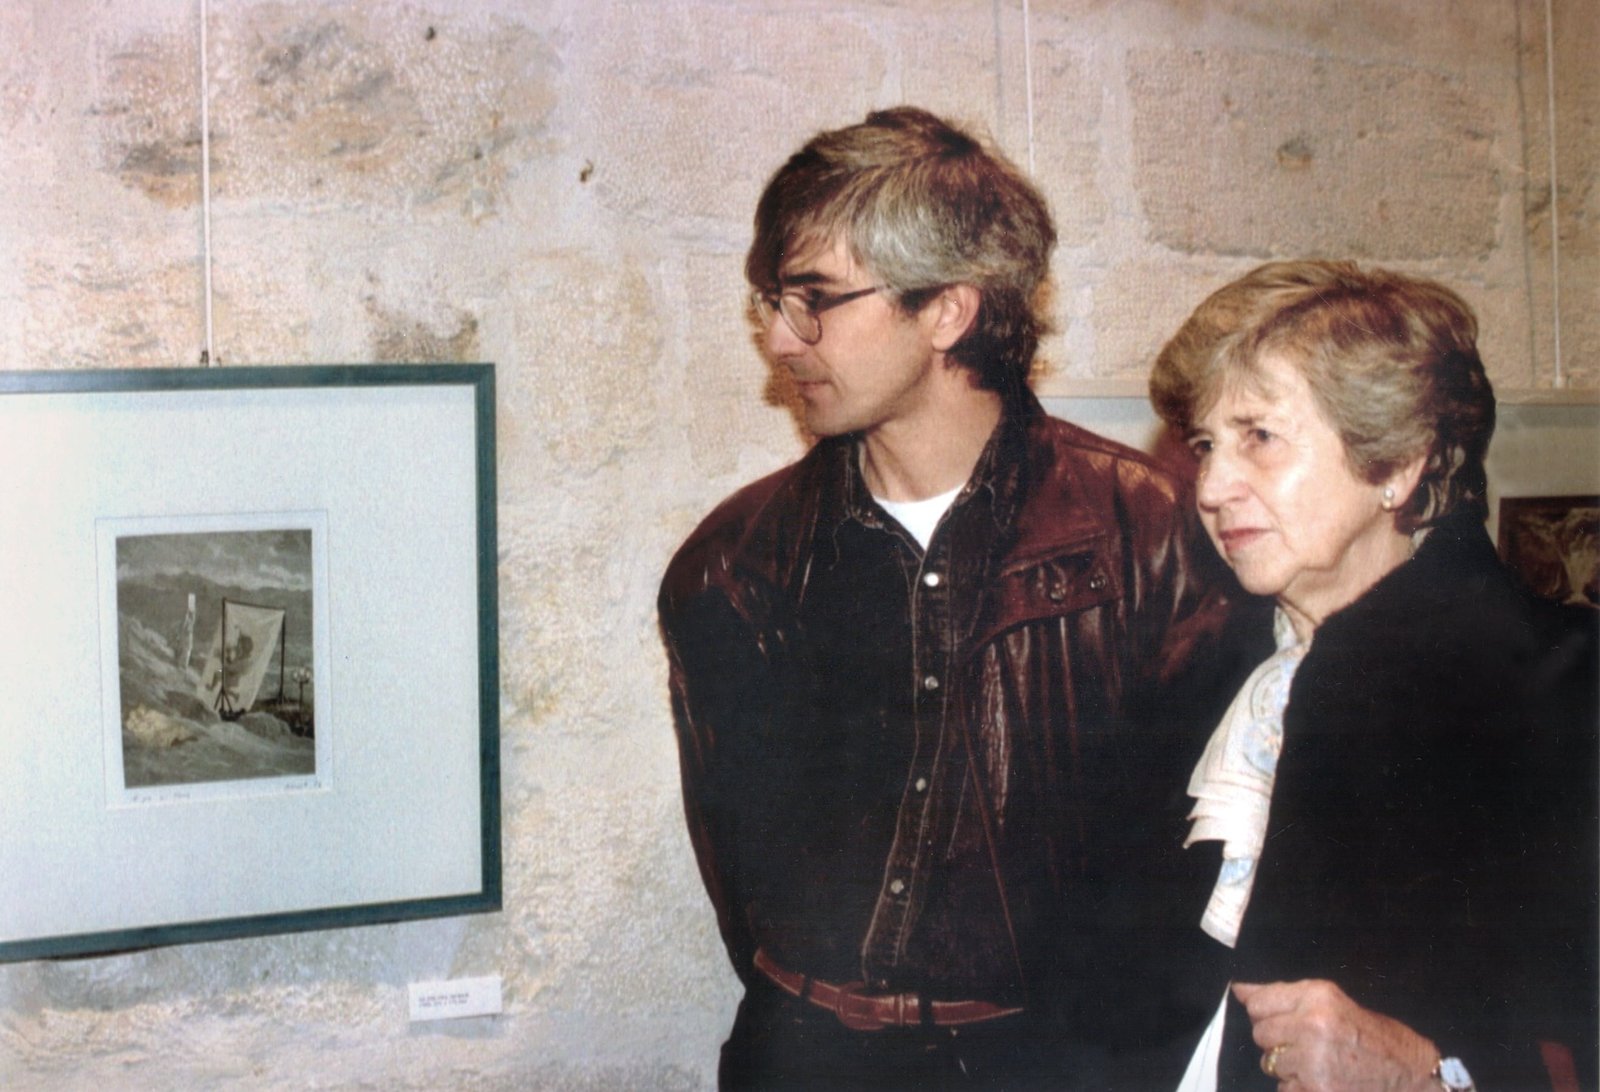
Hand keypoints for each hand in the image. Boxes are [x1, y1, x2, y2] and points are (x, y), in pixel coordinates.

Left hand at [1232, 980, 1438, 1091]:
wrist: (1414, 1077)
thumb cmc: (1375, 1038)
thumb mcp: (1334, 1003)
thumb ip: (1287, 996)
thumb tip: (1240, 990)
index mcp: (1318, 996)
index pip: (1259, 1002)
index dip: (1265, 1012)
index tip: (1277, 1019)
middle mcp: (1313, 1024)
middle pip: (1261, 1033)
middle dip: (1278, 1041)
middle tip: (1306, 1045)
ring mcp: (1314, 1060)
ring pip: (1271, 1063)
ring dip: (1288, 1068)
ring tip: (1320, 1064)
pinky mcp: (1317, 1089)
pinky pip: (1284, 1088)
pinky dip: (1299, 1088)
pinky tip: (1324, 1082)